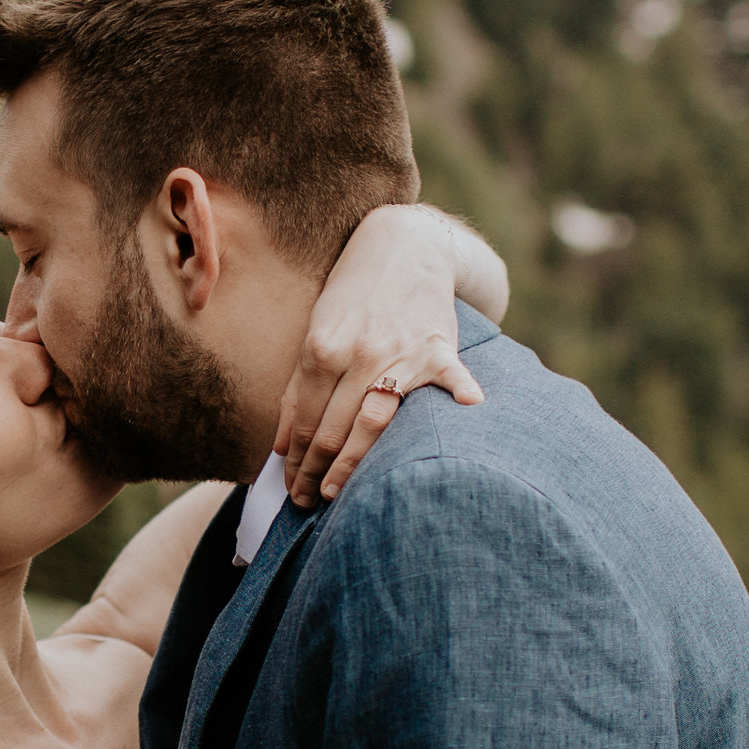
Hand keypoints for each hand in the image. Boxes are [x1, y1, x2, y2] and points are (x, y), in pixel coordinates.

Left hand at [276, 202, 483, 509]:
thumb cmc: (352, 295)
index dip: (296, 461)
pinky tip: (466, 414)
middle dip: (317, 472)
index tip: (290, 489)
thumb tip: (282, 445)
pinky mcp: (438, 348)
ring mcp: (401, 353)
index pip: (306, 421)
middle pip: (334, 430)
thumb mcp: (315, 333)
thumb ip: (298, 389)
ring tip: (338, 493)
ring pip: (375, 422)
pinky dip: (460, 396)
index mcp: (322, 349)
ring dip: (355, 464)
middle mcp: (359, 353)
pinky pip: (448, 378)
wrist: (403, 245)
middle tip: (307, 502)